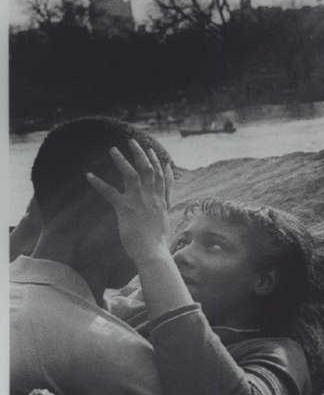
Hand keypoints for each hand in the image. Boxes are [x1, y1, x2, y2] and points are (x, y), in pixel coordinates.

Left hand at [86, 139, 170, 265]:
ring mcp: (139, 202)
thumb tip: (163, 208)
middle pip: (148, 169)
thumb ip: (162, 211)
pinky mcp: (125, 209)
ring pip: (131, 174)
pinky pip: (110, 192)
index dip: (158, 163)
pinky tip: (89, 175)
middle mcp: (151, 197)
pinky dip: (98, 183)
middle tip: (131, 141)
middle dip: (140, 154)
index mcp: (160, 201)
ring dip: (121, 160)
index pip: (162, 177)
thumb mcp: (164, 223)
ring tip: (113, 150)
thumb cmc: (157, 243)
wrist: (153, 253)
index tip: (154, 153)